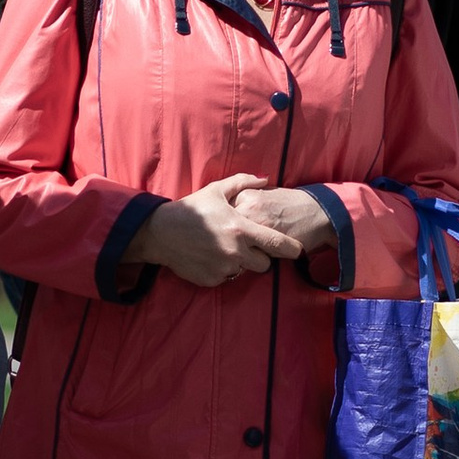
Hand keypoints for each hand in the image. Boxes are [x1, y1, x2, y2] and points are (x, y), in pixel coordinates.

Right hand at [130, 178, 312, 289]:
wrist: (160, 232)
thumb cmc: (191, 209)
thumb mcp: (216, 190)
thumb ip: (244, 182)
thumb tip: (266, 179)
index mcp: (241, 229)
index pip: (277, 244)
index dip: (292, 249)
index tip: (298, 250)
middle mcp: (235, 252)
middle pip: (264, 265)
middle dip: (261, 257)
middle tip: (248, 247)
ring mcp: (223, 268)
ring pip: (244, 272)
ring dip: (240, 263)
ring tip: (224, 249)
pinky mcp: (211, 280)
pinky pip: (226, 278)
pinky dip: (222, 270)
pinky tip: (210, 256)